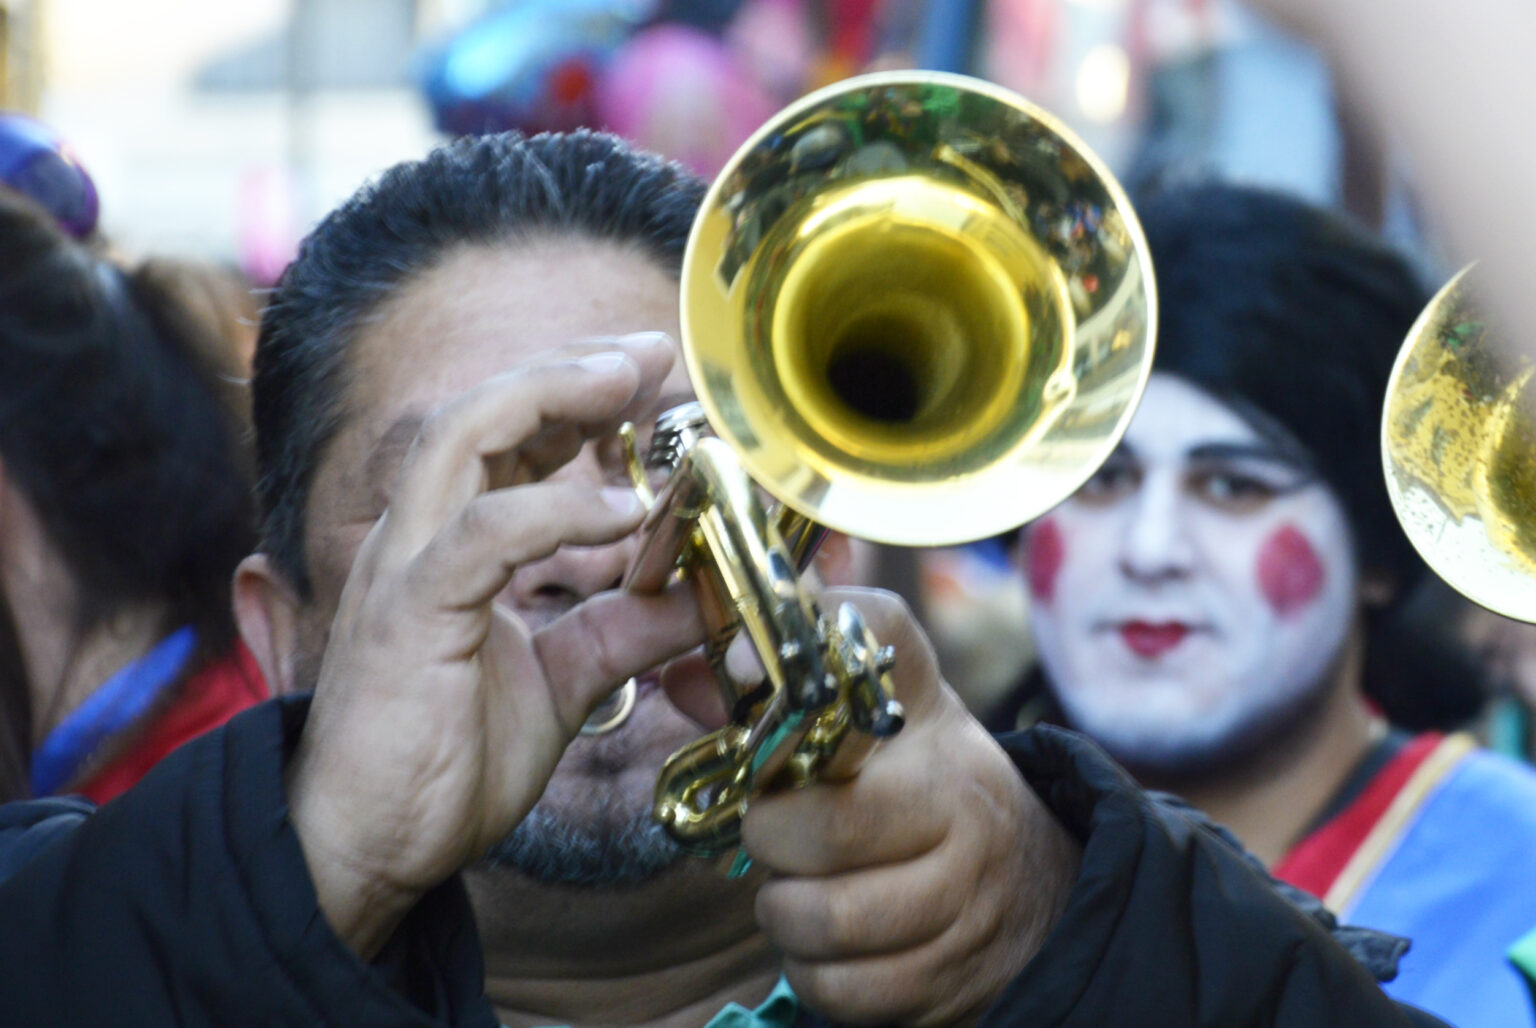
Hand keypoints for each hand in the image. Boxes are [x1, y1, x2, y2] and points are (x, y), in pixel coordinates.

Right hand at [284, 333, 703, 957]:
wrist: (364, 848)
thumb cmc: (443, 760)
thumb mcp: (561, 681)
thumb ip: (623, 629)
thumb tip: (701, 596)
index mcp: (447, 545)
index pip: (504, 439)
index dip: (573, 395)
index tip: (646, 372)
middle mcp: (419, 537)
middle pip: (480, 409)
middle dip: (567, 368)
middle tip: (645, 352)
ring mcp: (406, 568)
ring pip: (462, 435)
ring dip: (550, 397)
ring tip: (627, 383)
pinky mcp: (410, 613)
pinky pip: (484, 533)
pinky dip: (557, 509)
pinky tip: (624, 509)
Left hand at [738, 589, 1081, 1025]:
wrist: (1034, 876)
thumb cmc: (930, 775)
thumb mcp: (889, 705)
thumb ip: (792, 679)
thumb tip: (687, 677)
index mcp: (935, 737)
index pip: (860, 695)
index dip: (784, 733)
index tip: (748, 739)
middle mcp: (963, 816)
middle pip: (831, 830)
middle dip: (769, 838)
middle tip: (767, 833)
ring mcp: (965, 905)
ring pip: (831, 922)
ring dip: (784, 913)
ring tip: (791, 890)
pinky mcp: (953, 980)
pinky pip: (847, 991)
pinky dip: (812, 972)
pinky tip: (820, 943)